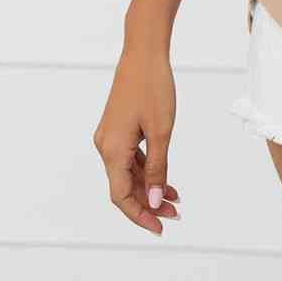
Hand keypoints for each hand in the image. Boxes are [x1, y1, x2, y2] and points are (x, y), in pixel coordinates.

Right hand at [92, 46, 179, 233]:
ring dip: (149, 188)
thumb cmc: (153, 87)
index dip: (139, 216)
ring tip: (175, 199)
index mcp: (112, 150)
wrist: (143, 53)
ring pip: (128, 174)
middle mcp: (105, 146)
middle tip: (176, 214)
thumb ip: (157, 168)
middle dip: (148, 204)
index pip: (121, 196)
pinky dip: (146, 171)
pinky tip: (165, 179)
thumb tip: (152, 201)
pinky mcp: (118, 129)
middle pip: (124, 187)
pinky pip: (130, 159)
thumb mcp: (162, 131)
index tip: (160, 227)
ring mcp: (110, 137)